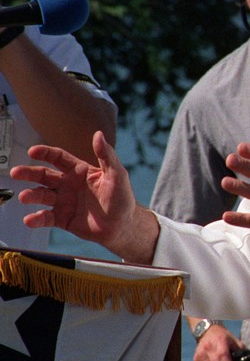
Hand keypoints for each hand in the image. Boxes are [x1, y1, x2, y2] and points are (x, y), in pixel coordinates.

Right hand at [11, 130, 158, 262]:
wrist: (122, 226)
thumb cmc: (122, 198)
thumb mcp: (117, 175)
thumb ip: (106, 156)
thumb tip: (98, 135)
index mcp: (79, 171)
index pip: (58, 157)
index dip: (45, 153)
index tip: (33, 151)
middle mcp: (68, 184)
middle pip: (43, 175)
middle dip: (29, 173)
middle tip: (16, 172)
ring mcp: (63, 201)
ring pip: (41, 195)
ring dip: (31, 195)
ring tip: (25, 197)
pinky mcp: (62, 218)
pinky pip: (45, 218)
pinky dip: (36, 219)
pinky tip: (30, 220)